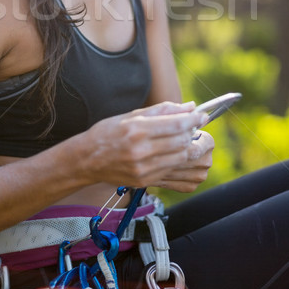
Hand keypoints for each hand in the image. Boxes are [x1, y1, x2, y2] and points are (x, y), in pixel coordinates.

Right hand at [83, 102, 207, 188]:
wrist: (86, 160)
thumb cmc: (107, 133)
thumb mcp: (131, 115)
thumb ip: (162, 110)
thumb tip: (189, 107)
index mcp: (137, 129)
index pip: (176, 124)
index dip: (193, 119)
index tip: (202, 115)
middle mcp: (141, 150)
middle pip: (182, 143)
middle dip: (196, 133)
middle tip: (198, 126)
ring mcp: (144, 169)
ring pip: (181, 159)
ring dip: (192, 148)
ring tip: (191, 139)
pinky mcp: (145, 181)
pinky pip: (173, 173)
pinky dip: (183, 163)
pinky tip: (182, 155)